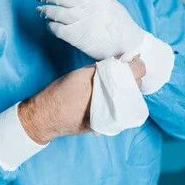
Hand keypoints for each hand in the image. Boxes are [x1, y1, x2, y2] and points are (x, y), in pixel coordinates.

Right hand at [18, 57, 145, 143]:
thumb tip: (121, 60)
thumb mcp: (81, 74)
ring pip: (129, 98)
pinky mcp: (108, 125)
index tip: (132, 59)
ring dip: (125, 89)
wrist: (47, 117)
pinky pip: (122, 109)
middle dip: (130, 76)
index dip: (136, 63)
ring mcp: (114, 118)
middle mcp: (117, 105)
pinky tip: (108, 96)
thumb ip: (103, 68)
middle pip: (136, 86)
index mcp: (111, 89)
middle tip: (120, 69)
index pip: (137, 73)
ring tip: (112, 83)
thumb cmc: (61, 93)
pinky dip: (119, 100)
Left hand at [35, 0, 143, 60]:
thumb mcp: (108, 2)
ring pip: (54, 12)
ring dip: (44, 10)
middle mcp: (85, 5)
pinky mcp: (76, 36)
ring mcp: (79, 20)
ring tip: (40, 10)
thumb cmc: (119, 23)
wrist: (128, 44)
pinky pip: (56, 28)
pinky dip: (49, 25)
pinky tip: (49, 25)